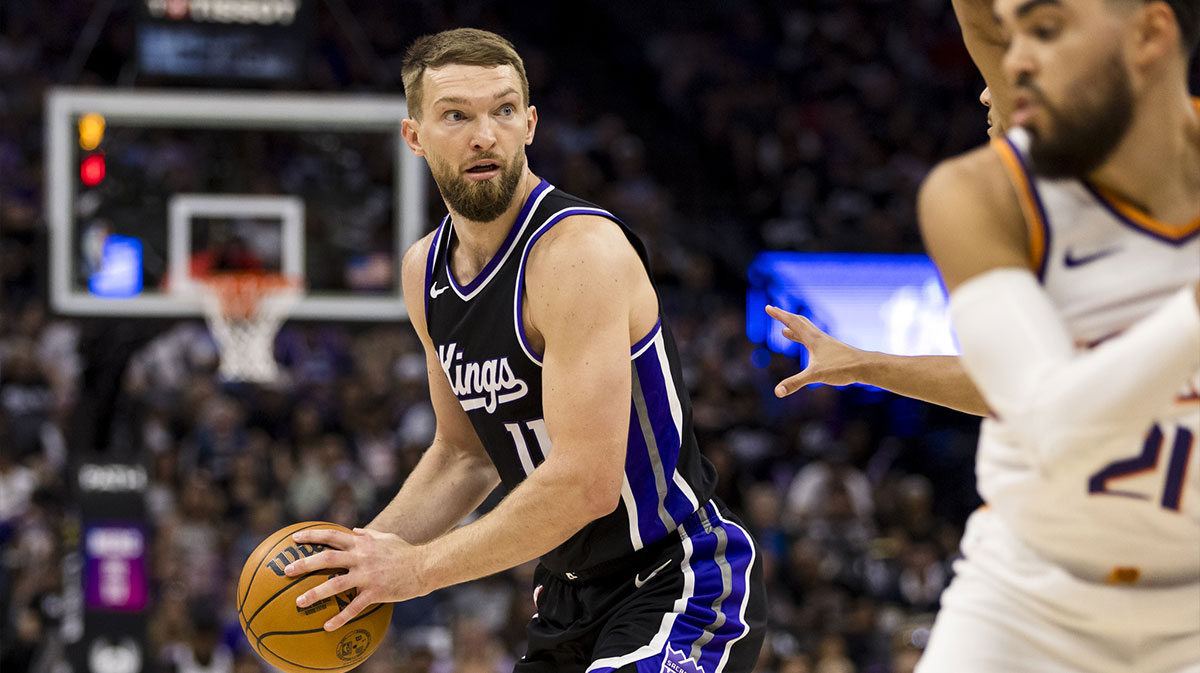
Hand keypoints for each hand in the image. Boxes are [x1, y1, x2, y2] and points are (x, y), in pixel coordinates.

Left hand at [284, 527, 428, 630]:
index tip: (295, 538)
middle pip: (327, 559)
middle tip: (286, 571)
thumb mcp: (386, 538)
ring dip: (315, 593)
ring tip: (298, 602)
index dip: (312, 535)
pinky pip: (354, 607)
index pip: (332, 536)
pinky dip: (340, 618)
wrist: (424, 566)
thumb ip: (369, 535)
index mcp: (362, 543)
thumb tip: (354, 531)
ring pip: (335, 584)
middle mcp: (361, 557)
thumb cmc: (405, 552)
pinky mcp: (375, 592)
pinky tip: (327, 627)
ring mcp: (367, 575)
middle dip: (305, 564)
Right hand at [765, 306, 866, 395]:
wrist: (865, 367)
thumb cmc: (842, 368)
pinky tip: (808, 347)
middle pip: (799, 322)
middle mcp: (818, 337)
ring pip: (807, 331)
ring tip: (785, 331)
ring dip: (795, 328)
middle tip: (773, 311)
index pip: (792, 323)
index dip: (778, 315)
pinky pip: (814, 341)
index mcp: (813, 339)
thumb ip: (795, 383)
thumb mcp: (815, 376)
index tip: (768, 307)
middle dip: (784, 317)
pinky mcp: (832, 350)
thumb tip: (777, 392)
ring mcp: (826, 343)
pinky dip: (805, 340)